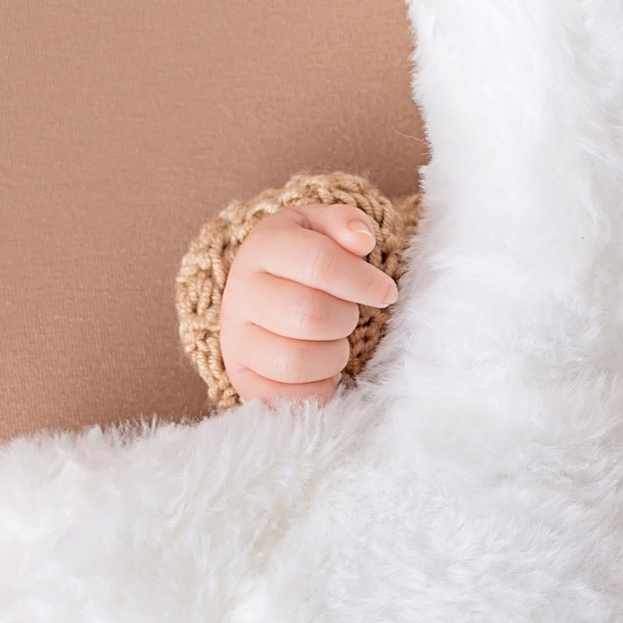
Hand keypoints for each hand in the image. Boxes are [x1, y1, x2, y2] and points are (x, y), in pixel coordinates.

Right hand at [219, 203, 397, 406]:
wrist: (263, 295)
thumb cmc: (304, 262)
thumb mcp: (322, 230)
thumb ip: (345, 223)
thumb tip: (361, 239)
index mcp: (262, 248)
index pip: (318, 262)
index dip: (362, 281)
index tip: (386, 292)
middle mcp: (240, 294)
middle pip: (309, 315)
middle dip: (346, 319)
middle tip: (350, 315)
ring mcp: (236, 340)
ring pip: (296, 360)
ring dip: (334, 356)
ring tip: (335, 342)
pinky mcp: (241, 380)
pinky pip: (285, 398)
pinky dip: (318, 389)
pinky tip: (324, 371)